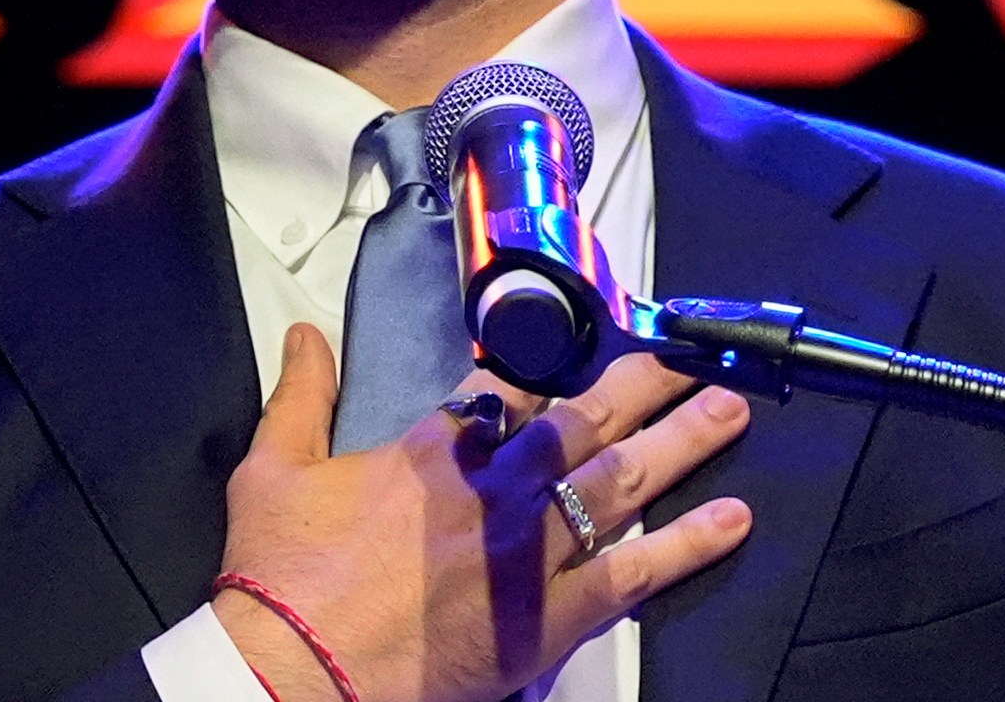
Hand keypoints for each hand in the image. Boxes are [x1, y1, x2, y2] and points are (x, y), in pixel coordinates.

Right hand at [212, 323, 752, 701]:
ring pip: (624, 481)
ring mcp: (530, 549)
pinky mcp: (551, 615)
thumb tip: (304, 336)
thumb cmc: (281, 577)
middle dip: (645, 386)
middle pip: (587, 421)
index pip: (510, 393)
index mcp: (434, 450)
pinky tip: (731, 519)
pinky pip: (636, 571)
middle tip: (693, 361)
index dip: (555, 373)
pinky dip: (689, 544)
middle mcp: (496, 486)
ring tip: (728, 411)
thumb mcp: (273, 468)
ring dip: (684, 442)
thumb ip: (300, 395)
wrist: (293, 671)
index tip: (590, 354)